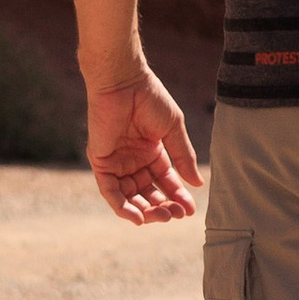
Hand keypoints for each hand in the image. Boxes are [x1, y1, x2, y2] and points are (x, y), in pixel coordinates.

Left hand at [85, 69, 201, 224]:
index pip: (165, 181)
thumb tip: (197, 183)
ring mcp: (116, 163)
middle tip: (177, 215)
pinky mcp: (101, 162)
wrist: (124, 82)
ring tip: (163, 216)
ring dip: (146, 210)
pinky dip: (123, 207)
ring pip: (130, 197)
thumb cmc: (150, 98)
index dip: (178, 196)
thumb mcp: (173, 129)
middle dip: (163, 207)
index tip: (191, 210)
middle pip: (148, 193)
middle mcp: (133, 160)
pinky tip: (139, 217)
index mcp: (152, 152)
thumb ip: (183, 156)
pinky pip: (110, 192)